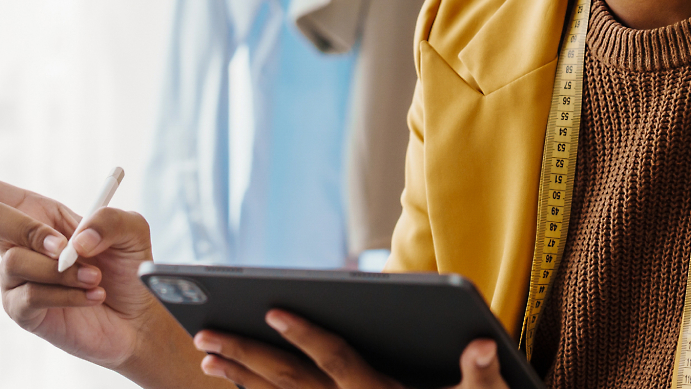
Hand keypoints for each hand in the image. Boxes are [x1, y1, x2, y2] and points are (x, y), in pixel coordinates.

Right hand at [0, 150, 177, 372]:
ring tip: (92, 280)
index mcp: (36, 213)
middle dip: (33, 230)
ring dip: (61, 270)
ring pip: (13, 261)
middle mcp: (17, 244)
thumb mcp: (131, 227)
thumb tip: (75, 238)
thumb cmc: (127, 267)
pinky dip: (67, 293)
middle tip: (69, 250)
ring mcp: (14, 279)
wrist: (137, 317)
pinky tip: (89, 297)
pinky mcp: (21, 310)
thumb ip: (108, 217)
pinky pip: (29, 294)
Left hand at [192, 309, 505, 388]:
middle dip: (247, 356)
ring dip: (240, 378)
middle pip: (291, 380)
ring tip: (206, 356)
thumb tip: (485, 343)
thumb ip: (483, 372)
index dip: (306, 335)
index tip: (273, 310)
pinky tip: (232, 381)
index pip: (337, 360)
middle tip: (205, 336)